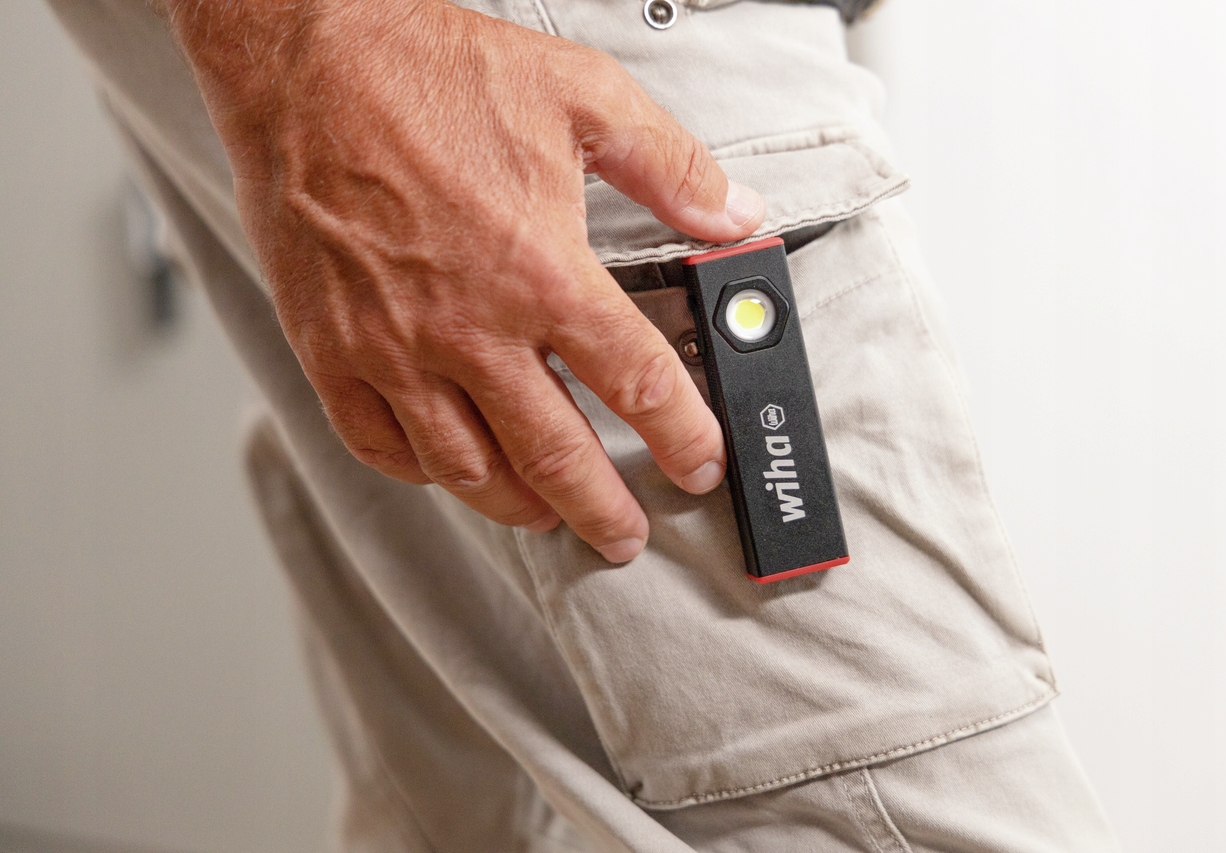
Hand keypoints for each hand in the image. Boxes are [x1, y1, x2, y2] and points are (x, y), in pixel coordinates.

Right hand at [164, 0, 765, 561]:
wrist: (308, 60)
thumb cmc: (433, 74)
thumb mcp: (582, 95)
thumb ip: (670, 164)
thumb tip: (735, 215)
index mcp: (543, 273)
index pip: (636, 384)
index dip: (680, 437)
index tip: (698, 464)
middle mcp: (471, 328)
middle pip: (555, 454)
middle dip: (602, 510)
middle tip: (624, 535)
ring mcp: (395, 349)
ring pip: (467, 468)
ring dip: (518, 505)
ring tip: (547, 517)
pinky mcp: (333, 349)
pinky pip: (380, 444)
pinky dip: (423, 474)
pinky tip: (449, 472)